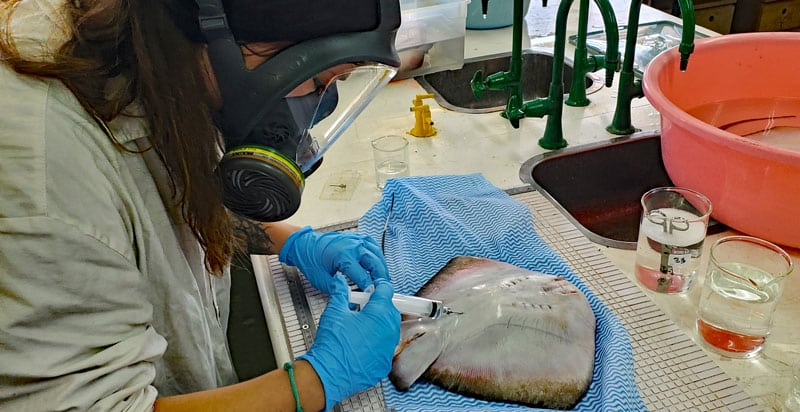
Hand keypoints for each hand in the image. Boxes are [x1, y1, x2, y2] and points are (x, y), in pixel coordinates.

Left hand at [279, 226, 388, 293]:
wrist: (304, 244)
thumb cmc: (310, 259)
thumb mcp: (321, 280)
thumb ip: (338, 291)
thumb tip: (349, 300)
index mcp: (344, 256)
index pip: (363, 276)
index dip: (369, 288)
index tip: (371, 296)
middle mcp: (352, 246)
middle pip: (375, 263)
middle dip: (381, 277)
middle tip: (382, 288)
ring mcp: (355, 240)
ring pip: (376, 253)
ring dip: (381, 266)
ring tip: (382, 278)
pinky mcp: (355, 237)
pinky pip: (372, 245)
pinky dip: (377, 254)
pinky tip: (378, 262)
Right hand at [299, 275, 399, 410]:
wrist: (329, 374)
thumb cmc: (332, 345)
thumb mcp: (334, 311)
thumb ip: (340, 292)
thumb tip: (340, 281)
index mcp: (379, 313)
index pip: (386, 290)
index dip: (377, 286)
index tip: (372, 288)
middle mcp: (389, 330)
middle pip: (389, 310)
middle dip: (377, 307)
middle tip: (362, 308)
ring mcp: (389, 348)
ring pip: (389, 330)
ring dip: (378, 326)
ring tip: (359, 328)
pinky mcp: (385, 363)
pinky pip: (384, 348)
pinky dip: (376, 345)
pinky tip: (361, 345)